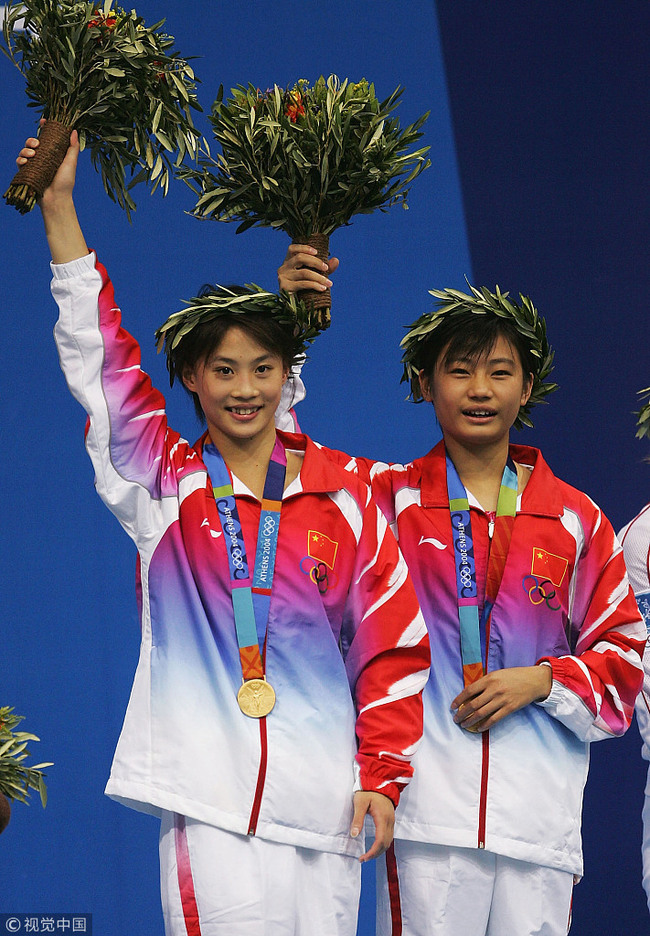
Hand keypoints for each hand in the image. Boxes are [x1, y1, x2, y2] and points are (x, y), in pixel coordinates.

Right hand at [18, 120, 86, 262]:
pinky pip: (20, 162)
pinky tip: (25, 161)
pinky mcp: (27, 173)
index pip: (47, 138)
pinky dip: (21, 159)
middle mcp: (43, 158)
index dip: (44, 128)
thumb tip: (74, 131)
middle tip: (37, 144)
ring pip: (25, 150)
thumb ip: (72, 148)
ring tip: (32, 154)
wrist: (56, 200)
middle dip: (32, 140)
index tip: (43, 121)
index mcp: (53, 154)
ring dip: (26, 149)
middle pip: (33, 142)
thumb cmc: (66, 183)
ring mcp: (34, 165)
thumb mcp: (71, 163)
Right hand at [277, 243, 337, 292]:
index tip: (317, 252)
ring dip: (319, 277)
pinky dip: (315, 285)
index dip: (304, 248)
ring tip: (329, 283)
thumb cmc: (303, 290)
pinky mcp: (285, 287)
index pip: (292, 249)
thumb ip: (323, 268)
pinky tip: (323, 288)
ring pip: (304, 272)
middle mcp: (283, 268)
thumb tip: (336, 260)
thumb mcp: (314, 276)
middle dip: (316, 262)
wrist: (293, 309)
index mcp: (288, 262)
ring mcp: (283, 277)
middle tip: (326, 269)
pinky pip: (303, 284)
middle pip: (300, 258)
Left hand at [350, 790, 394, 861]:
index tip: (362, 858)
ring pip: (389, 842)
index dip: (372, 852)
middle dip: (375, 854)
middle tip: (363, 859)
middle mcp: (390, 821)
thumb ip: (357, 819)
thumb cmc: (368, 790)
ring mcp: (391, 821)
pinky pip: (389, 836)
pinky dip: (382, 844)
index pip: (380, 841)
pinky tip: (375, 846)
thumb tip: (354, 835)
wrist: (380, 781)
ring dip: (379, 850)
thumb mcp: (360, 802)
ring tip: (368, 855)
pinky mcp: (390, 820)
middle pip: (386, 844)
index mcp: (383, 818)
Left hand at [450, 665, 552, 731]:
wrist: (533, 680)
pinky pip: (494, 719)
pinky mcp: (509, 708)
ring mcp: (502, 700)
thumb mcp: (496, 674)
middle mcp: (494, 690)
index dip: (459, 699)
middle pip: (473, 704)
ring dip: (471, 720)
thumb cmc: (513, 676)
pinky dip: (485, 725)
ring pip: (482, 713)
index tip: (452, 706)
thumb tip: (470, 694)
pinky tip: (479, 728)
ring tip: (464, 725)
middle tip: (456, 719)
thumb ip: (484, 683)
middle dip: (462, 713)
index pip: (469, 691)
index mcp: (489, 679)